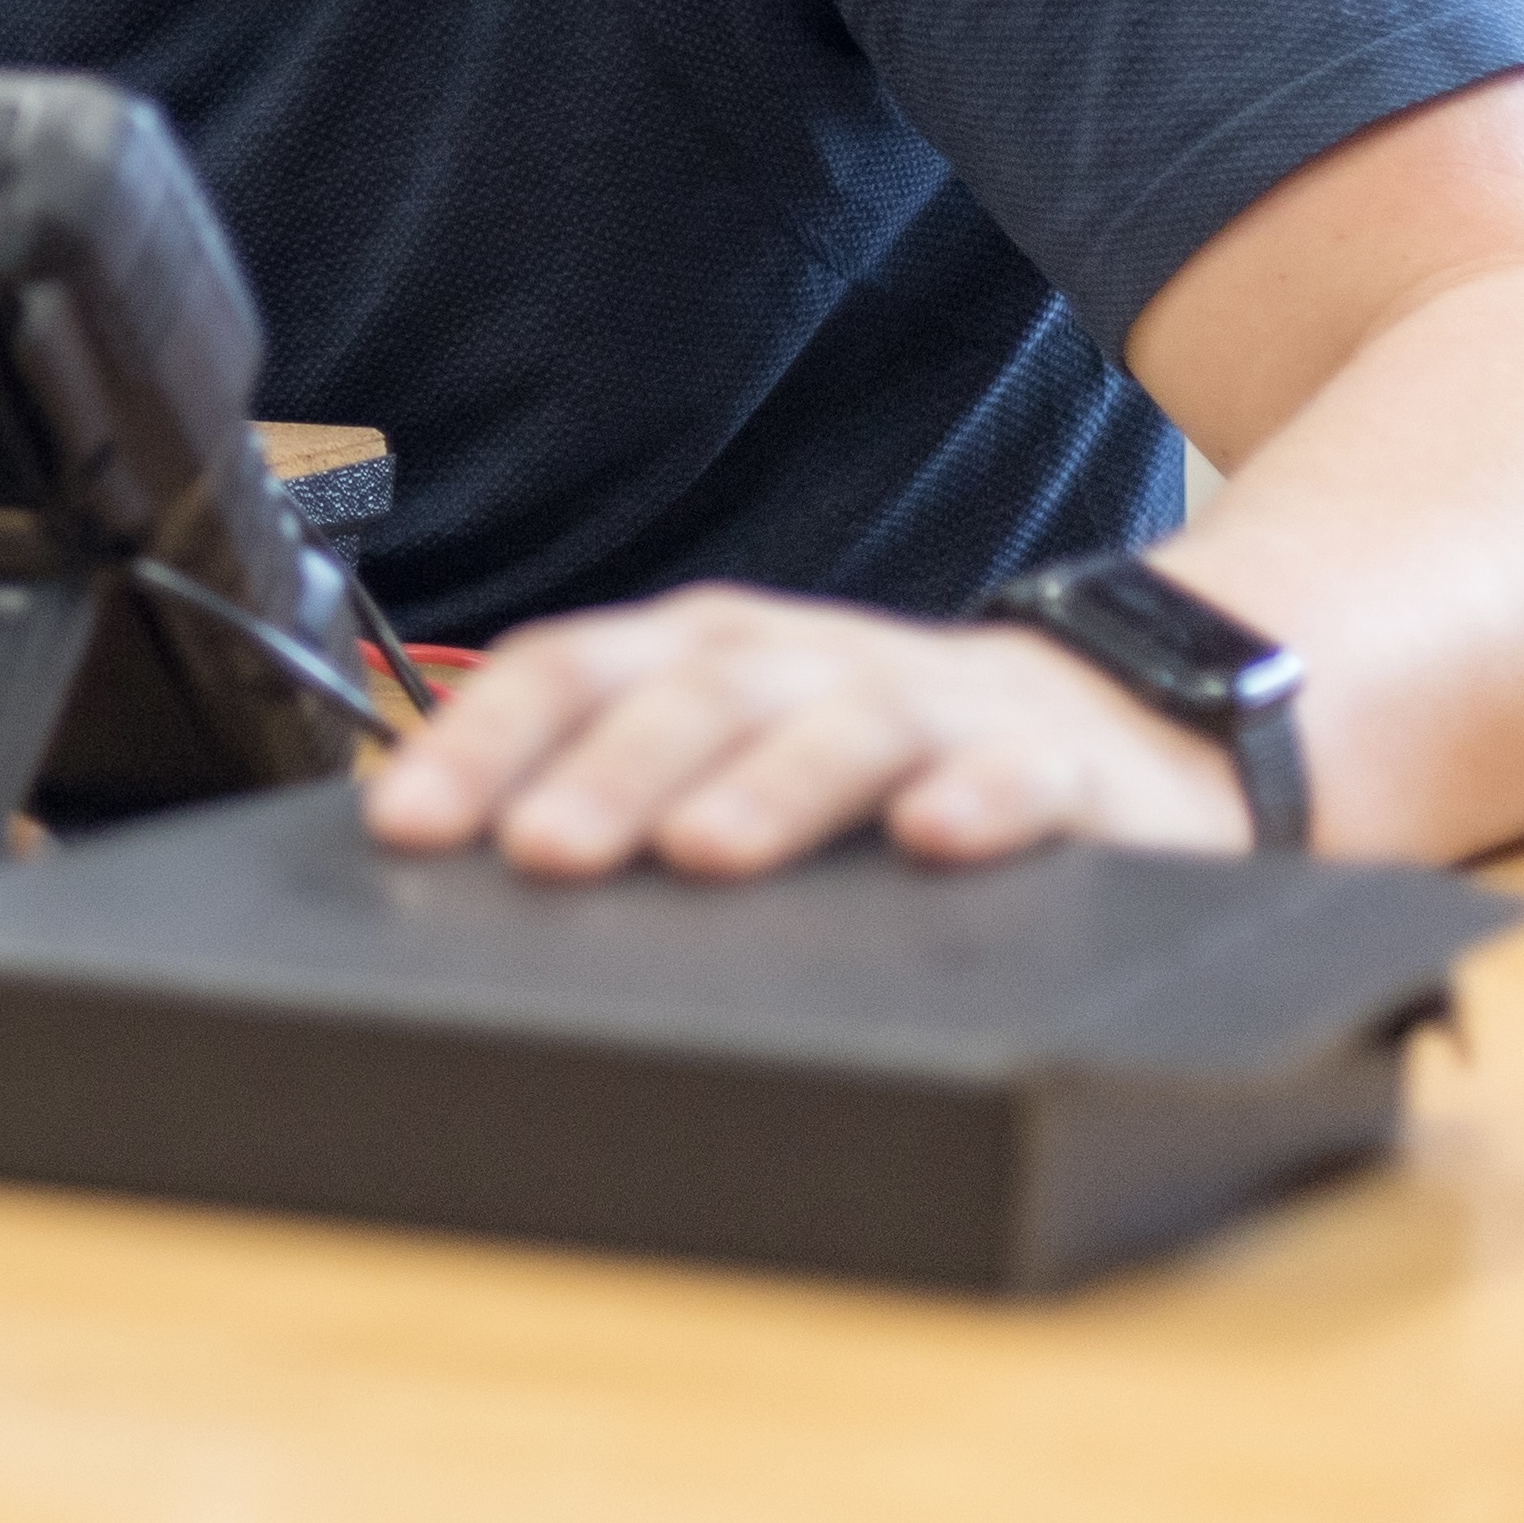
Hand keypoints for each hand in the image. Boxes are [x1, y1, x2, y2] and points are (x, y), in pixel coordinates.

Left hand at [360, 584, 1256, 878]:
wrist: (1118, 731)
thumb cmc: (881, 760)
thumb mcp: (732, 758)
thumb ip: (607, 792)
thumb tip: (436, 862)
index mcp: (709, 660)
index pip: (573, 671)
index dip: (483, 742)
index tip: (405, 825)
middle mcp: (807, 666)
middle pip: (697, 694)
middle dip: (607, 769)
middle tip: (535, 852)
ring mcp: (935, 711)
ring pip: (845, 726)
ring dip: (769, 784)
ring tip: (703, 852)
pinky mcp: (1060, 772)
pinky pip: (1021, 776)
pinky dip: (980, 801)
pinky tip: (936, 839)